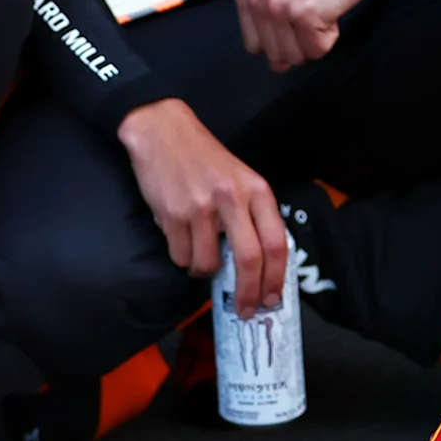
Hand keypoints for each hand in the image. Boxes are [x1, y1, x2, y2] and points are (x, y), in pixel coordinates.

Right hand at [117, 98, 287, 311]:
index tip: (270, 299)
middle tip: (244, 309)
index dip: (276, 278)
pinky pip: (180, 255)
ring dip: (204, 271)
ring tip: (199, 254)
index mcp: (256, 189)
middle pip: (249, 260)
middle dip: (248, 293)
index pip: (276, 243)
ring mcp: (202, 207)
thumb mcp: (240, 178)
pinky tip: (180, 237)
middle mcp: (233, 198)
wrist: (163, 130)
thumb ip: (252, 215)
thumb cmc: (204, 157)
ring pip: (208, 264)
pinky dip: (182, 257)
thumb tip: (259, 265)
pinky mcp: (173, 214)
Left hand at [233, 0, 390, 72]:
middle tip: (313, 7)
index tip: (297, 13)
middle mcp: (258, 0)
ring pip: (297, 56)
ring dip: (316, 37)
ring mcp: (280, 7)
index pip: (255, 47)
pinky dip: (332, 33)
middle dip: (300, 40)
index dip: (282, 38)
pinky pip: (319, 49)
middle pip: (277, 56)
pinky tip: (332, 5)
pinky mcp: (305, 14)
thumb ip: (270, 21)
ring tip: (321, 4)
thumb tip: (277, 66)